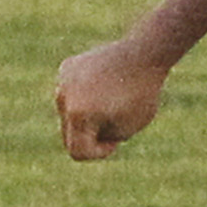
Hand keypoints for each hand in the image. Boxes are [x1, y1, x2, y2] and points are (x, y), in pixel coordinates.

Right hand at [56, 38, 169, 159]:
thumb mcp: (125, 131)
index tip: (117, 139)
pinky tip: (103, 85)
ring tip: (111, 101)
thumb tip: (84, 135)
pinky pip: (71, 94)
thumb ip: (99, 140)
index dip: (99, 152)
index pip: (78, 152)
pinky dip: (84, 96)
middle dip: (91, 136)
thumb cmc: (140, 94)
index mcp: (78, 115)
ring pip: (68, 114)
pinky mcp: (66, 68)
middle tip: (115, 122)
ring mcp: (62, 81)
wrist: (143, 54)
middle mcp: (64, 97)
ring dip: (87, 117)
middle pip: (69, 135)